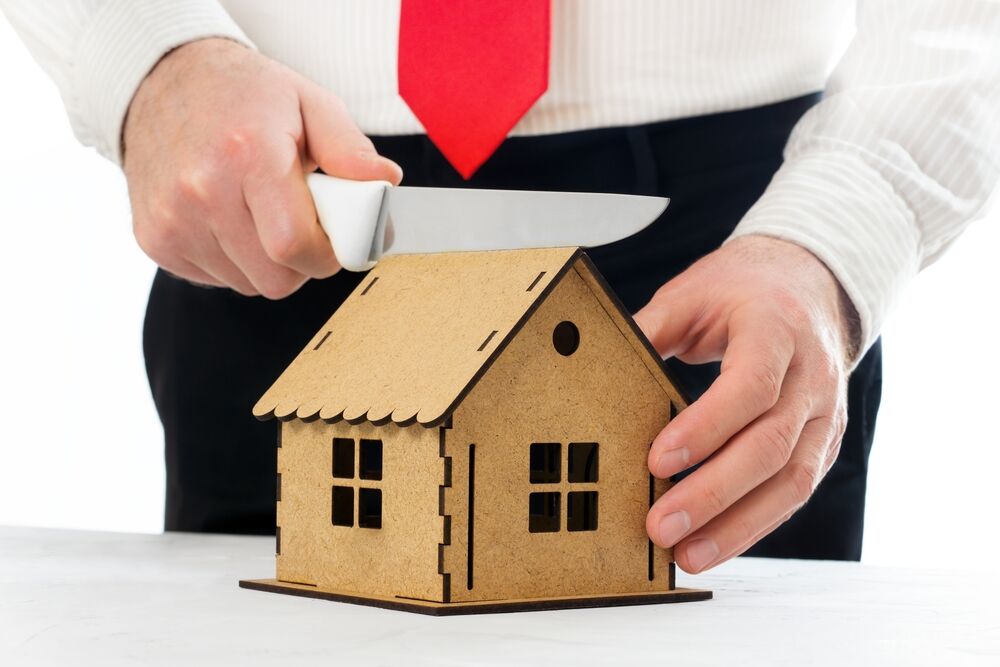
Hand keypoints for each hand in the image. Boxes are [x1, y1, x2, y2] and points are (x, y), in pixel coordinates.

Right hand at [123, 38, 401, 296]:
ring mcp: (172, 220)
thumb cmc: (245, 95)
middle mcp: (201, 191)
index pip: (296, 247)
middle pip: (276, 279)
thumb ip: (350, 150)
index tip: (336, 237)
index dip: (327, 254)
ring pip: (249, 284)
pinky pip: (218, 279)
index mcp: (247, 155)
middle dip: (302, 261)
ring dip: (267, 261)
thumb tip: (384, 183)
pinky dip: (234, 260)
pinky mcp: (155, 239)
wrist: (161, 80)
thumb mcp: (310, 103)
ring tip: (261, 211)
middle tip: (302, 220)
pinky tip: (231, 217)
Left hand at [635, 235, 858, 572]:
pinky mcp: (824, 441)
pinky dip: (756, 523)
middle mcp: (812, 374)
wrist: (811, 284)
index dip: (706, 427)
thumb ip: (649, 330)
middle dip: (714, 493)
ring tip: (688, 555)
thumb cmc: (745, 290)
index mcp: (777, 328)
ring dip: (738, 526)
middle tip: (662, 526)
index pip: (751, 385)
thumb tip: (593, 366)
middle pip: (771, 444)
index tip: (658, 460)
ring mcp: (826, 412)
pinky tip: (718, 544)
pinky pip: (795, 490)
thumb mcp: (693, 293)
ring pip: (791, 480)